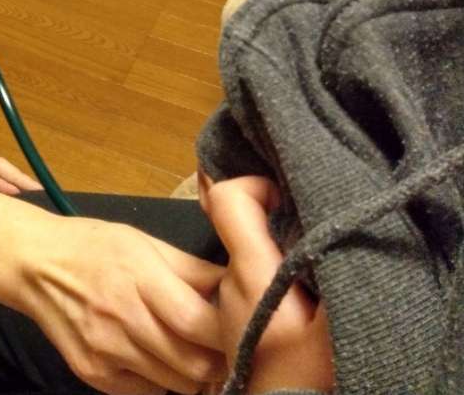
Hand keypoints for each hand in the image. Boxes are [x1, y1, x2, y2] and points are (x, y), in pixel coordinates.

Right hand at [23, 219, 226, 394]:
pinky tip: (152, 356)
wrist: (32, 265)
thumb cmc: (93, 247)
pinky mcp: (93, 374)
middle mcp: (122, 320)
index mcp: (140, 278)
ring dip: (192, 373)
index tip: (241, 327)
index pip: (200, 324)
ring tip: (188, 350)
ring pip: (177, 385)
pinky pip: (147, 392)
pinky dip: (159, 380)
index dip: (230, 332)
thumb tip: (241, 287)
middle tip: (221, 346)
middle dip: (219, 360)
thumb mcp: (144, 243)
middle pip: (196, 366)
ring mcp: (106, 352)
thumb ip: (192, 269)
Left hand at [204, 177, 333, 392]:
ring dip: (274, 258)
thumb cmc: (308, 372)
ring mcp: (225, 302)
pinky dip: (269, 282)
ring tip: (308, 277)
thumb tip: (331, 224)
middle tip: (312, 242)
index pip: (229, 199)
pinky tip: (295, 302)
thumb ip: (330, 270)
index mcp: (250, 270)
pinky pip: (246, 284)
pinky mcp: (230, 322)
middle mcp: (228, 279)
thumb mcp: (335, 322)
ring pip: (246, 258)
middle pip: (241, 229)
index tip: (286, 199)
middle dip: (275, 225)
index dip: (255, 186)